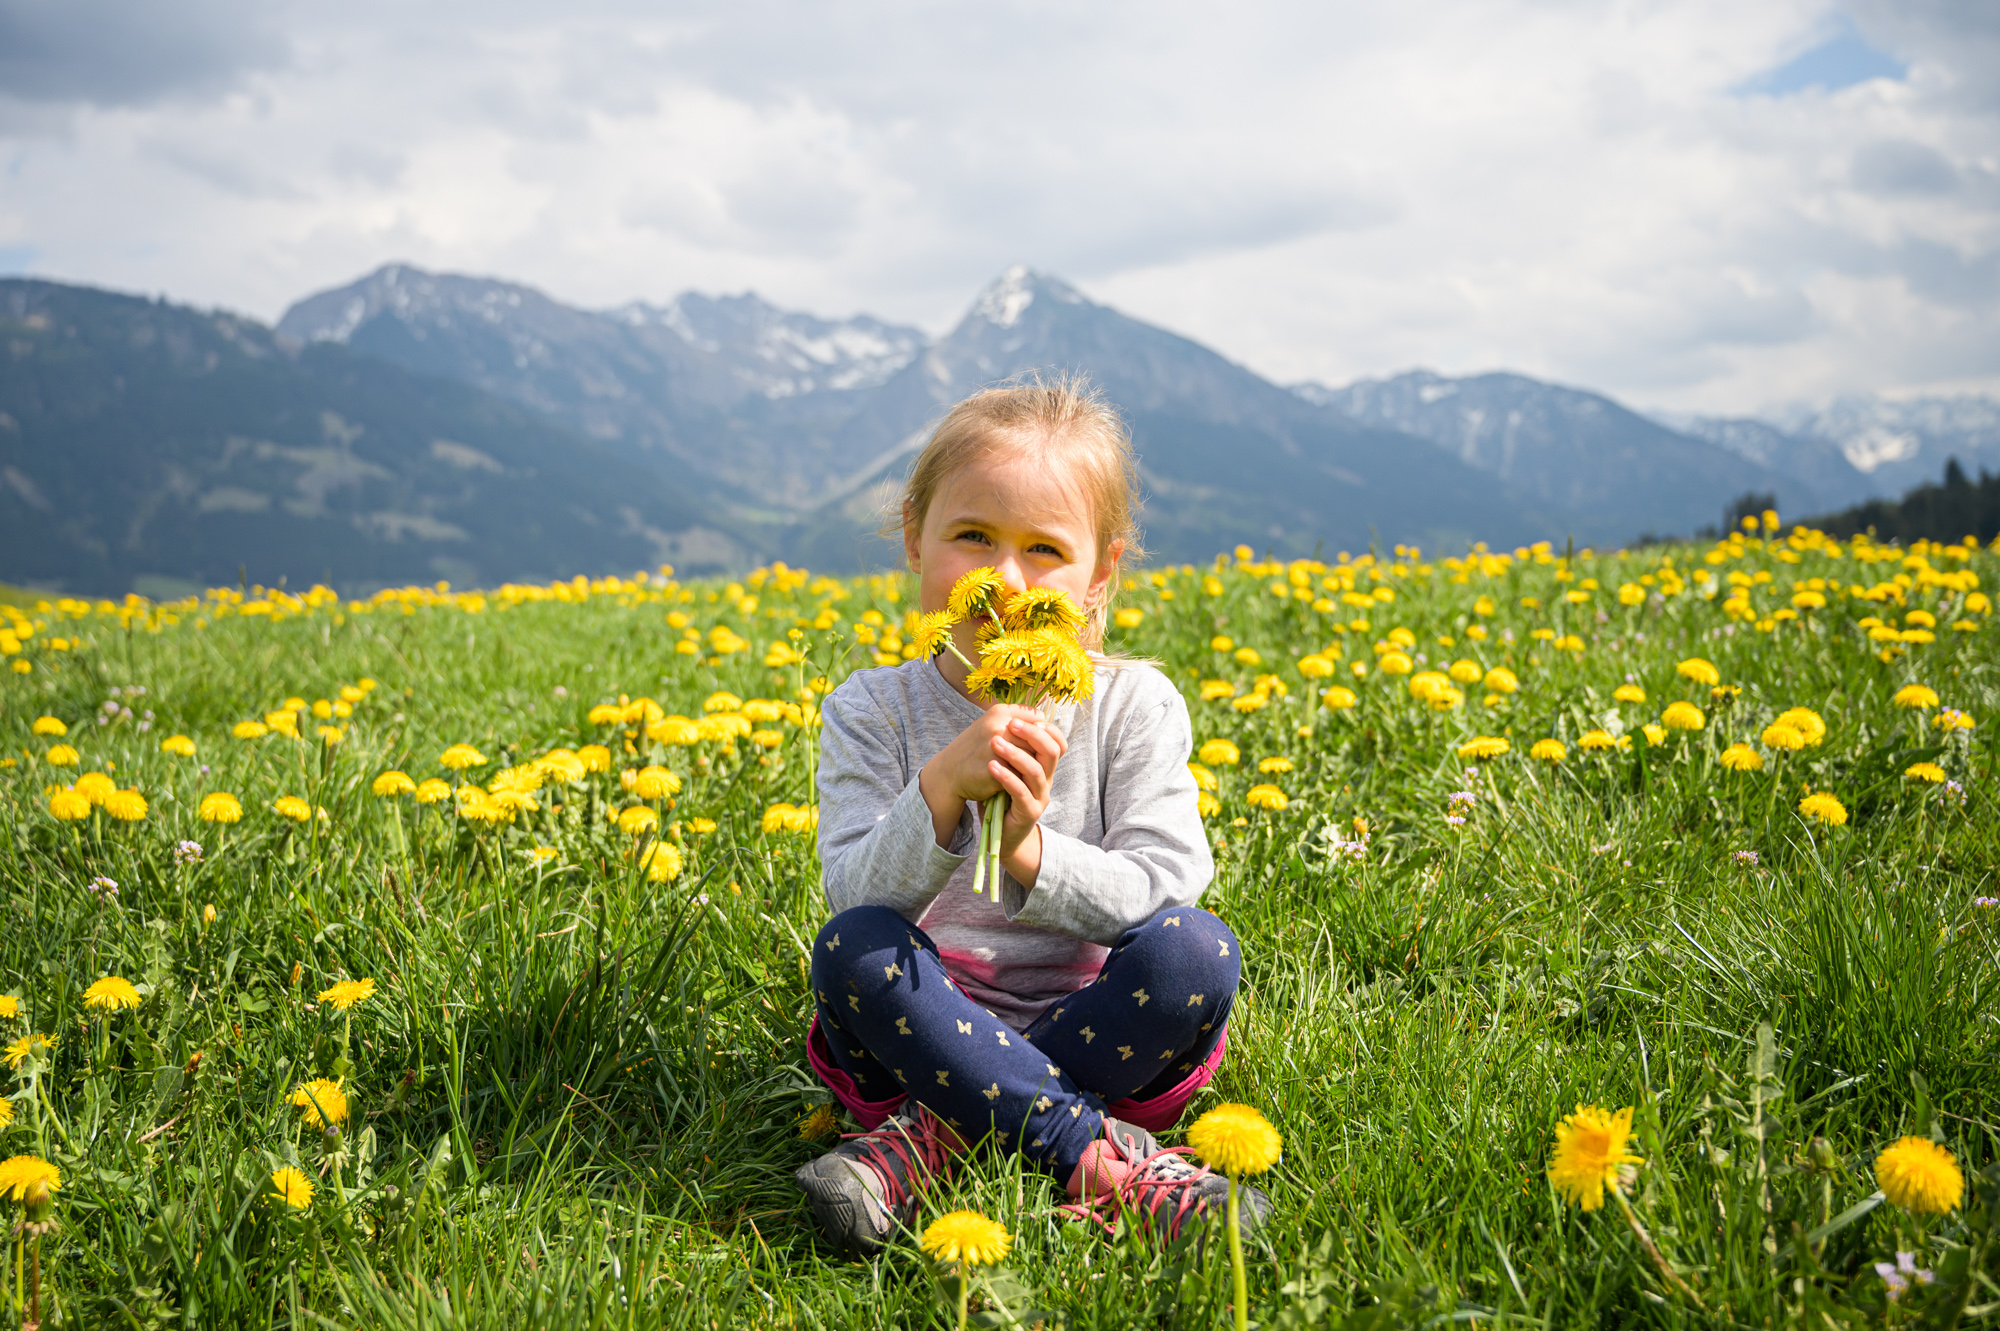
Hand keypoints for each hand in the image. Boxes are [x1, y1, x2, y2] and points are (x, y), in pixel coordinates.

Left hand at [919, 706, 1066, 876]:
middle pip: (1052, 751)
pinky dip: (1007, 777)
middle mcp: (1047, 780)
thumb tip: (1006, 717)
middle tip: (1010, 724)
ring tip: (995, 743)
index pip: (1057, 742)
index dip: (1045, 728)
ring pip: (1036, 770)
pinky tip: (992, 767)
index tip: (1021, 717)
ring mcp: (1040, 797)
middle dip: (1032, 734)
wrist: (1002, 834)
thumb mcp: (1009, 769)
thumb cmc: (1002, 797)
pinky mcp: (1029, 812)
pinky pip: (1021, 792)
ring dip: (1015, 754)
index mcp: (1044, 767)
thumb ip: (1011, 748)